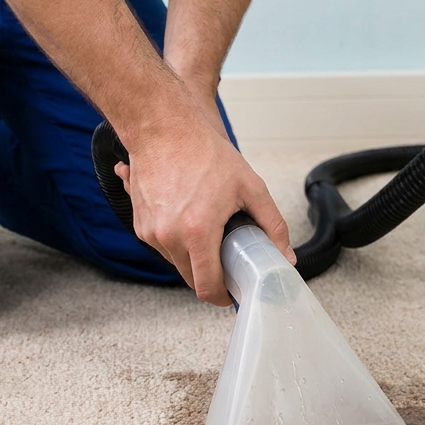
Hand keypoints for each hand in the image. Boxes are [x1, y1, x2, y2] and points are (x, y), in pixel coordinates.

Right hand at [114, 105, 295, 306]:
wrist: (162, 127)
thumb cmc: (204, 152)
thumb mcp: (250, 187)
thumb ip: (272, 225)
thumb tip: (285, 256)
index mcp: (197, 232)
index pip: (206, 287)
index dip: (222, 297)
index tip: (230, 294)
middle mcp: (168, 237)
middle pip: (191, 279)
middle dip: (210, 275)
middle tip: (227, 259)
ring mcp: (150, 232)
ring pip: (176, 262)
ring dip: (193, 255)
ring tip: (206, 226)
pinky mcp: (139, 224)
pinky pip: (162, 245)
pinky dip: (177, 239)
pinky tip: (187, 214)